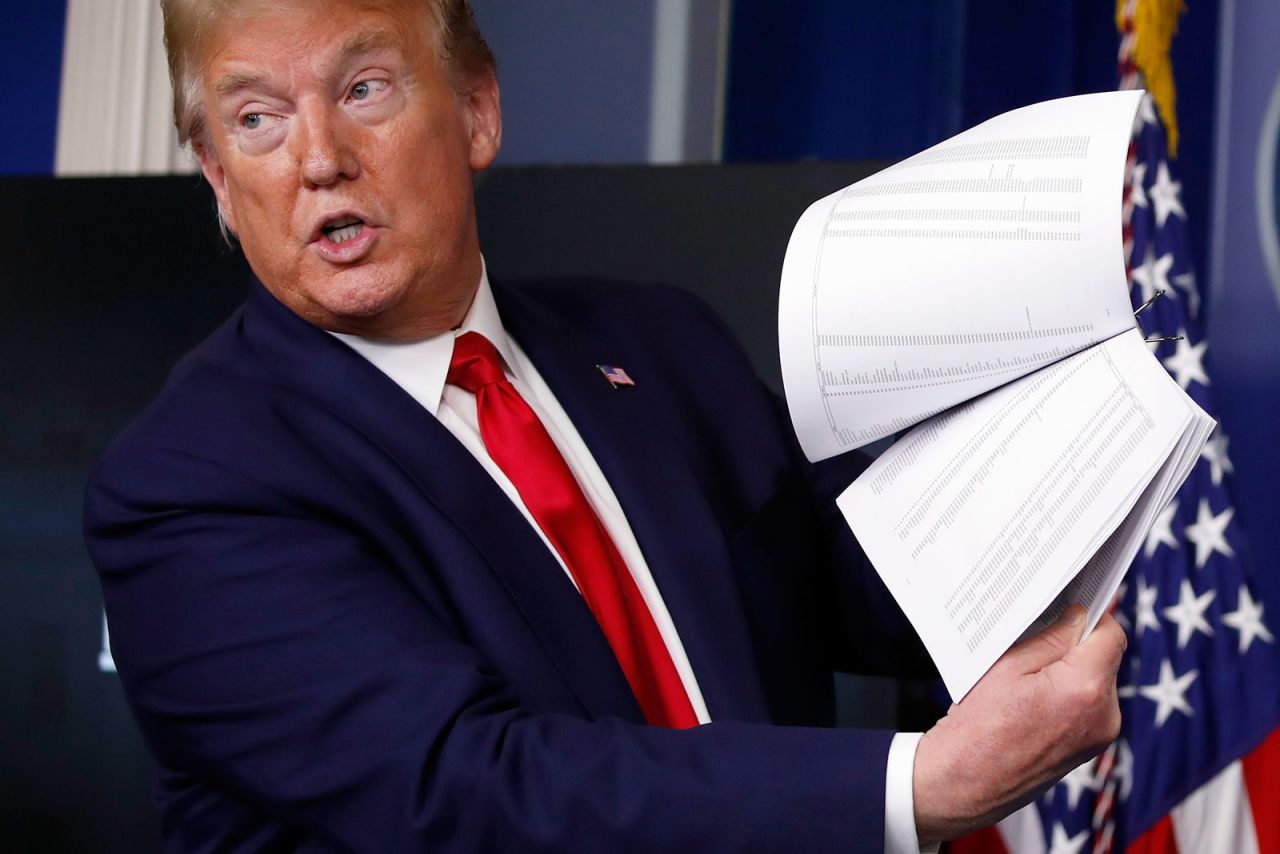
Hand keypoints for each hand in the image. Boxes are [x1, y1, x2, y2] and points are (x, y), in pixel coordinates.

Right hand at [912, 605, 1125, 844]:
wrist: (965, 781)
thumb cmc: (977, 727)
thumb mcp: (1007, 666)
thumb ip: (1051, 638)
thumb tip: (1078, 615)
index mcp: (1083, 689)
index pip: (1110, 634)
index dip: (1089, 616)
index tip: (1066, 609)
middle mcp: (1104, 715)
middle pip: (1104, 657)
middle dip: (1075, 645)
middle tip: (1033, 646)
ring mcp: (1100, 736)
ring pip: (1096, 680)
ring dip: (1071, 670)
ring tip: (1027, 680)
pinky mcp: (1091, 748)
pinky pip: (1088, 705)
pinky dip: (1068, 694)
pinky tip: (1033, 700)